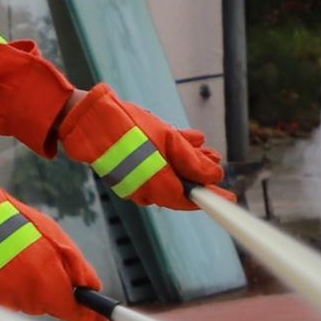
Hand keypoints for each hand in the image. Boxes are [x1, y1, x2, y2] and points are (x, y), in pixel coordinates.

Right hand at [0, 175, 104, 320]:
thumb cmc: (15, 227)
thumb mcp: (58, 241)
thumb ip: (79, 270)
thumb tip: (93, 289)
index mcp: (52, 290)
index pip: (79, 315)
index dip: (90, 316)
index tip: (100, 318)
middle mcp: (31, 303)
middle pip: (52, 305)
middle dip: (52, 286)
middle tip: (42, 258)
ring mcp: (8, 304)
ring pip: (29, 300)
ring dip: (28, 282)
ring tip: (17, 255)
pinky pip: (7, 295)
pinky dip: (8, 282)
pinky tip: (1, 261)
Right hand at [55, 87, 224, 211]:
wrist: (90, 120)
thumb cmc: (128, 130)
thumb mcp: (168, 140)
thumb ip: (192, 160)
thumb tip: (214, 175)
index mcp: (157, 187)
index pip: (190, 200)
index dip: (211, 198)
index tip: (230, 197)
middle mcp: (146, 190)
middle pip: (181, 186)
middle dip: (200, 174)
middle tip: (216, 161)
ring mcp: (136, 180)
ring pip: (170, 173)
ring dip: (188, 161)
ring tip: (205, 149)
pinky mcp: (129, 168)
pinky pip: (156, 165)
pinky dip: (172, 154)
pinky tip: (189, 140)